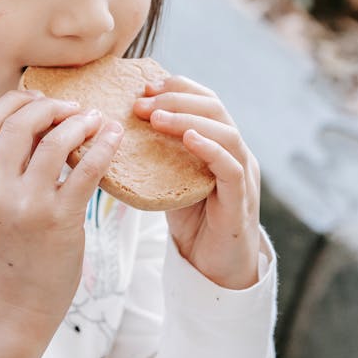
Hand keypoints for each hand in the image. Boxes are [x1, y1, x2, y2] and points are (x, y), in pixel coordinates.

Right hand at [0, 89, 122, 357]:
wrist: (13, 310)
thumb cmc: (8, 260)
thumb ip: (2, 174)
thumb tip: (36, 132)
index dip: (17, 101)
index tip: (40, 99)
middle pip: (20, 123)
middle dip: (51, 106)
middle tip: (74, 107)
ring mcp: (26, 204)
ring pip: (55, 140)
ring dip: (80, 122)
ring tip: (96, 120)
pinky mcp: (59, 219)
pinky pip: (86, 169)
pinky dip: (103, 146)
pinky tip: (113, 139)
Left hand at [133, 76, 260, 289]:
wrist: (215, 271)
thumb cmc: (193, 224)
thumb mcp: (171, 181)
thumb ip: (157, 156)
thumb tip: (114, 134)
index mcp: (220, 144)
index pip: (206, 101)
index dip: (177, 88)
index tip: (144, 86)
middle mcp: (236, 153)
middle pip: (215, 108)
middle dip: (176, 99)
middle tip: (141, 102)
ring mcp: (243, 176)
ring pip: (226, 133)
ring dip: (189, 119)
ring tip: (156, 117)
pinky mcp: (241, 201)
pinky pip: (231, 168)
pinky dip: (211, 149)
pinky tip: (189, 138)